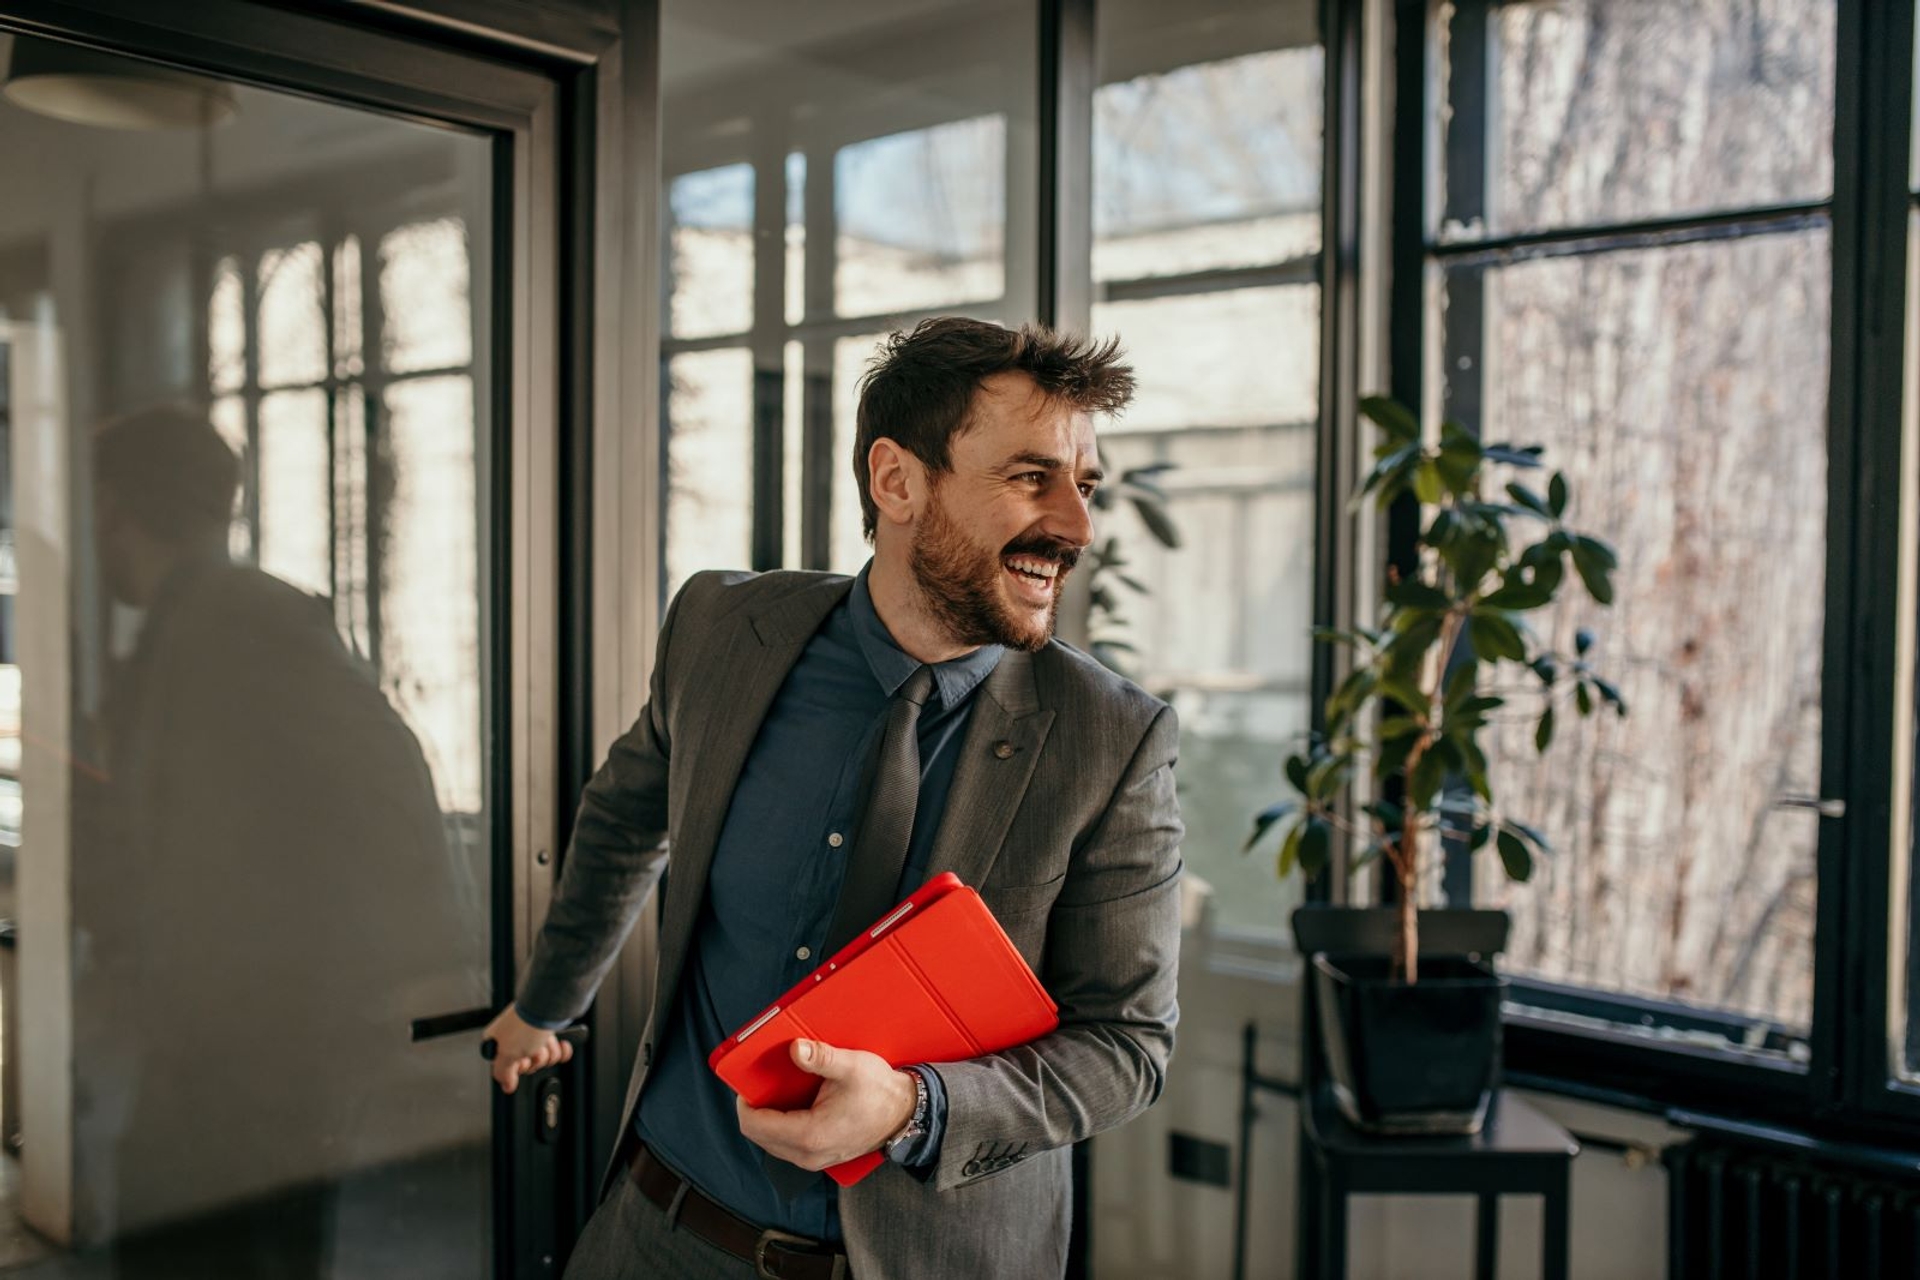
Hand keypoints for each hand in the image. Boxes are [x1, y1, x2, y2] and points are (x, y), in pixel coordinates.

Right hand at [484, 1005, 572, 1094]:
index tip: (520, 1061)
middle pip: (526, 1064)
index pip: (505, 1068)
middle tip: (532, 1047)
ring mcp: (531, 1034)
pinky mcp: (547, 1031)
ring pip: (542, 1057)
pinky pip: (556, 1050)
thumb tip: (506, 1085)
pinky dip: (562, 1050)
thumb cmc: (526, 1023)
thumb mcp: (507, 1054)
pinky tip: (563, 1045)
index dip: (516, 1067)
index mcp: (497, 1041)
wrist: (549, 1004)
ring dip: (548, 1052)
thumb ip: (502, 1073)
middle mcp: (513, 1037)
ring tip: (544, 1040)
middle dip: (535, 1058)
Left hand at [735, 1039, 916, 1171]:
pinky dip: (781, 1127)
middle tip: (760, 1085)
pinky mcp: (819, 1158)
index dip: (745, 1102)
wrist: (905, 1114)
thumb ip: (820, 1058)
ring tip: (775, 1094)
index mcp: (810, 1135)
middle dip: (754, 1110)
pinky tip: (791, 1107)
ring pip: (771, 1143)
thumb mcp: (851, 1068)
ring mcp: (813, 1160)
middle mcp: (808, 1155)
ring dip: (767, 1120)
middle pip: (758, 1136)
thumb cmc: (880, 1093)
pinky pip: (786, 1146)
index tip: (748, 1083)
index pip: (755, 1125)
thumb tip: (795, 1048)